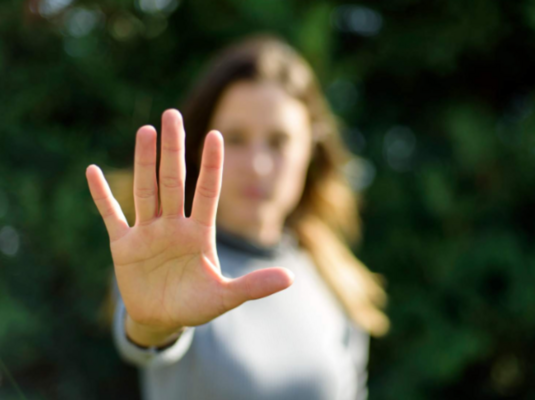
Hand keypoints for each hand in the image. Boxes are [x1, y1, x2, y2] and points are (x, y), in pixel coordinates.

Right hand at [86, 109, 293, 343]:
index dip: (211, 165)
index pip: (207, 191)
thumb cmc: (196, 305)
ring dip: (144, 162)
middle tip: (172, 114)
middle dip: (173, 149)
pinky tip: (93, 171)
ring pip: (146, 190)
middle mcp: (174, 225)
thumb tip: (290, 278)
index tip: (216, 135)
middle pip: (173, 181)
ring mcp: (148, 232)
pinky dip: (101, 196)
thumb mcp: (225, 297)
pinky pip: (111, 215)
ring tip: (146, 130)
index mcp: (199, 233)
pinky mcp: (123, 245)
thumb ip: (253, 286)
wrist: (162, 320)